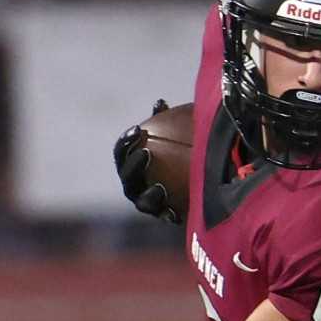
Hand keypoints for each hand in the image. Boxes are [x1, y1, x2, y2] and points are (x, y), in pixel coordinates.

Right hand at [113, 98, 179, 222]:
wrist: (199, 181)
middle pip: (128, 177)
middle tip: (146, 153)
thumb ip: (166, 121)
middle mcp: (135, 186)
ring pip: (142, 202)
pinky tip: (177, 211)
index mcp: (131, 164)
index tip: (139, 130)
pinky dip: (169, 214)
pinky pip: (165, 218)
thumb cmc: (181, 151)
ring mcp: (148, 205)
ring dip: (149, 196)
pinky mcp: (165, 218)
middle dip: (133, 166)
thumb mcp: (175, 135)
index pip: (121, 152)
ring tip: (160, 187)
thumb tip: (160, 103)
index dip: (126, 142)